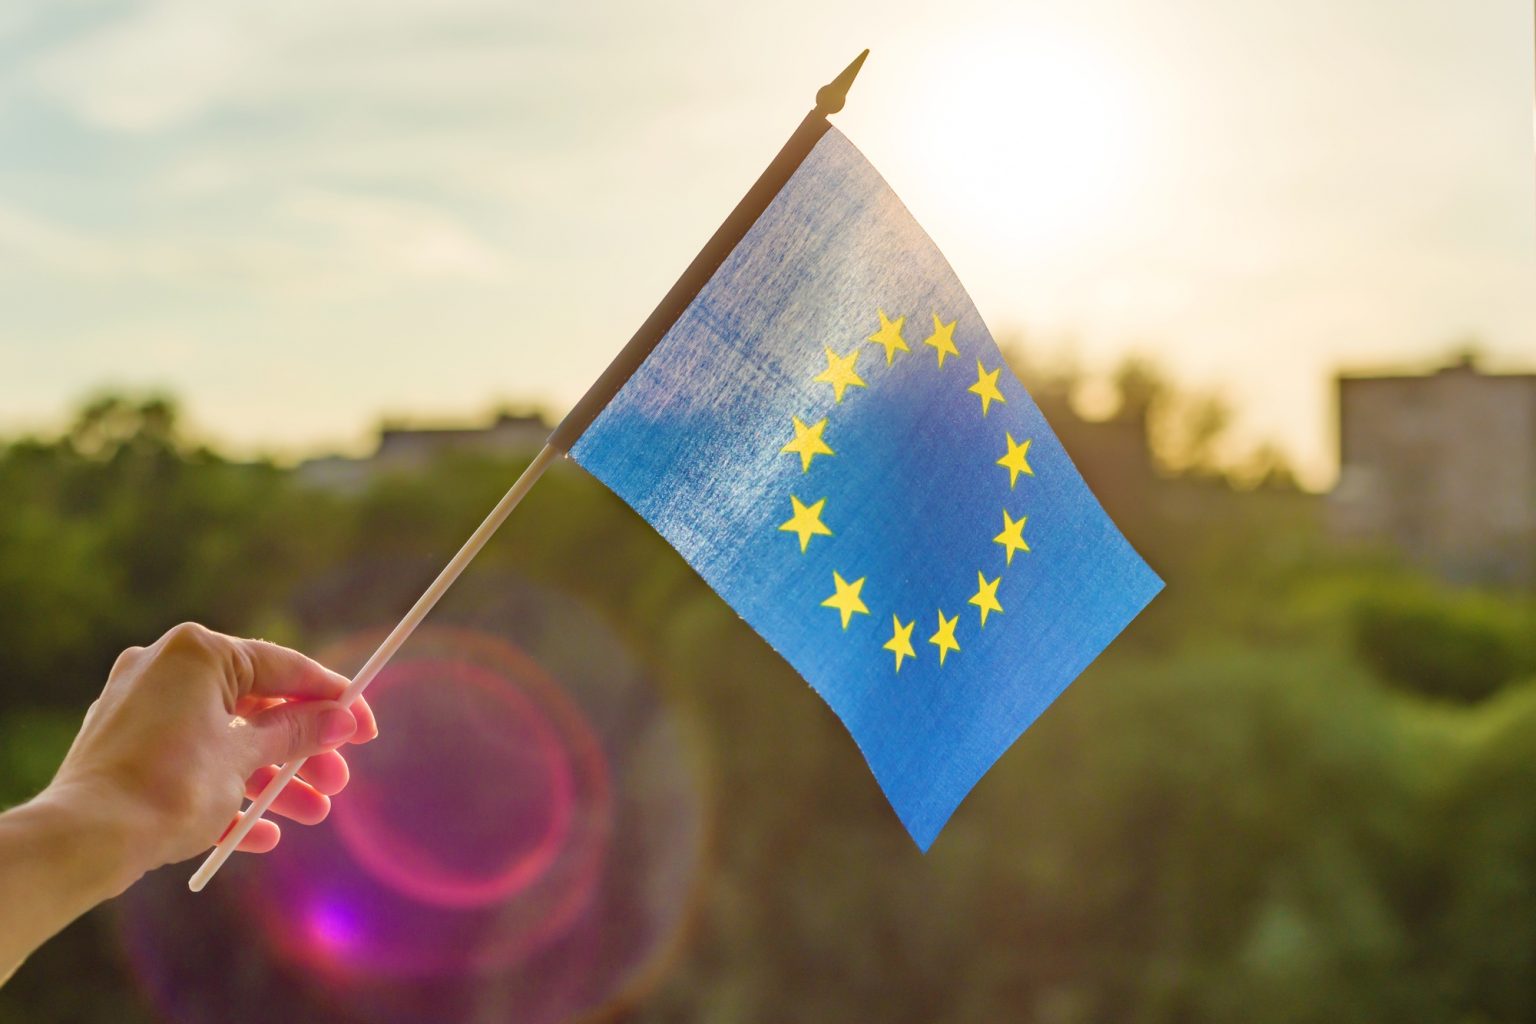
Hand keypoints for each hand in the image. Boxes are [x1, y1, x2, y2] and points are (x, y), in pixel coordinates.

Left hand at [45, 622, 377, 892]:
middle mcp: (167, 669)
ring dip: (271, 779)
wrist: (84, 840)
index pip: (286, 667)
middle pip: (256, 706)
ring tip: (311, 816)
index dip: (334, 700)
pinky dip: (226, 791)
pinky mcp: (127, 749)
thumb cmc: (169, 787)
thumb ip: (297, 732)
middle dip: (301, 751)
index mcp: (199, 653)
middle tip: (337, 782)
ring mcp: (142, 710)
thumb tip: (342, 720)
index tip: (366, 731)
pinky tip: (260, 835)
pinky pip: (192, 763)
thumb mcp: (246, 757)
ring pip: (225, 739)